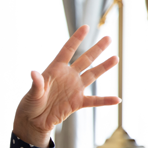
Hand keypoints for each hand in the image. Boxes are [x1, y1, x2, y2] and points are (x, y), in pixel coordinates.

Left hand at [12, 25, 119, 146]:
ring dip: (104, 67)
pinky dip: (105, 101)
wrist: (34, 121)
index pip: (67, 51)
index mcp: (55, 70)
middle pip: (85, 60)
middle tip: (108, 38)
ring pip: (92, 75)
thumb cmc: (30, 104)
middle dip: (97, 49)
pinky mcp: (78, 103)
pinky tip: (117, 99)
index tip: (86, 27)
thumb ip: (36, 84)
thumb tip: (33, 74)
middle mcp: (68, 76)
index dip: (76, 39)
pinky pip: (94, 101)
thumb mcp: (32, 94)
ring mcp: (74, 89)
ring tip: (115, 58)